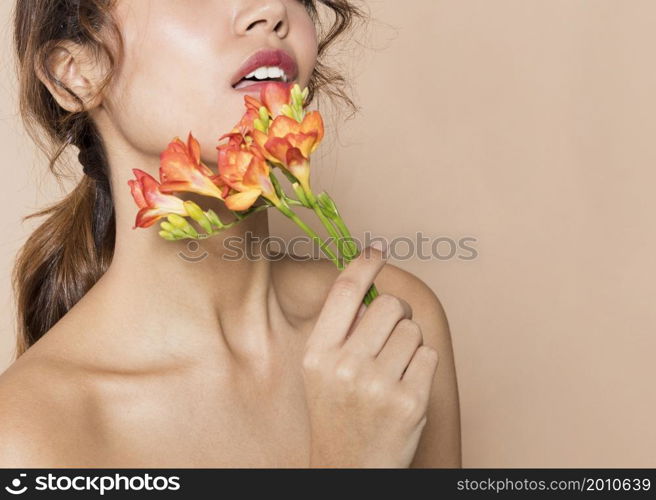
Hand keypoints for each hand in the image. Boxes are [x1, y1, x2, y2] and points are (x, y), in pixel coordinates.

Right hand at [302, 243, 438, 467]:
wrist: (348, 468)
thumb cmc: (338, 413)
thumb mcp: (321, 371)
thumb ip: (341, 330)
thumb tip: (372, 287)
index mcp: (318, 354)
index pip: (344, 292)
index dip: (364, 264)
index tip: (377, 251)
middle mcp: (345, 366)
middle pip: (389, 305)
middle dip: (396, 314)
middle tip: (390, 335)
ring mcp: (378, 385)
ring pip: (412, 330)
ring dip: (408, 344)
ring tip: (392, 371)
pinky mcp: (409, 402)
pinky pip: (427, 355)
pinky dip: (421, 366)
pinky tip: (405, 387)